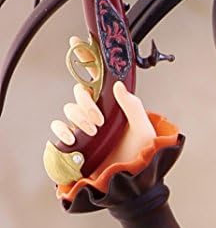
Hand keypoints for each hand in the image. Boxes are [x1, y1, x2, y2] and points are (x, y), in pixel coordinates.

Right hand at [48, 39, 155, 171]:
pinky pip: (58, 129)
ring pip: (70, 109)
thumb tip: (121, 85)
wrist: (132, 184)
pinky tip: (74, 140)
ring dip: (80, 118)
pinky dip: (62, 131)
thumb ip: (134, 107)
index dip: (86, 59)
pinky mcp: (74, 144)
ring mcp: (84, 128)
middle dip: (87, 103)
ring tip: (94, 133)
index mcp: (113, 106)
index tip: (77, 42)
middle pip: (80, 92)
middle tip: (100, 120)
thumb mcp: (145, 130)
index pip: (97, 79)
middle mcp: (97, 114)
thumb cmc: (142, 159)